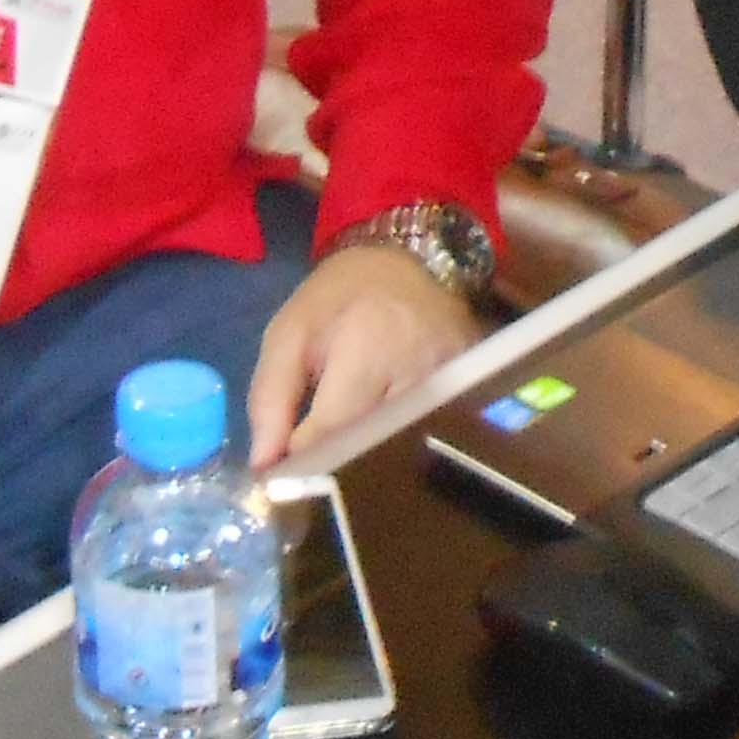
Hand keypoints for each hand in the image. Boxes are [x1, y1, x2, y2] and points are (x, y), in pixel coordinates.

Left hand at [246, 243, 480, 463]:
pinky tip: (388, 438)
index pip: (335, 429)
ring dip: (373, 456)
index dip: (305, 460)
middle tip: (315, 472)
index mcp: (367, 344)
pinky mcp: (475, 391)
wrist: (408, 263)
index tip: (285, 475)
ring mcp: (455, 382)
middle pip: (374, 446)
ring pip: (404, 447)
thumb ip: (270, 398)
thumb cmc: (340, 299)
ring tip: (351, 454)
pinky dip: (405, 443)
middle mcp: (420, 368)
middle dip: (340, 464)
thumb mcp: (290, 332)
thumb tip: (264, 465)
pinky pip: (431, 435)